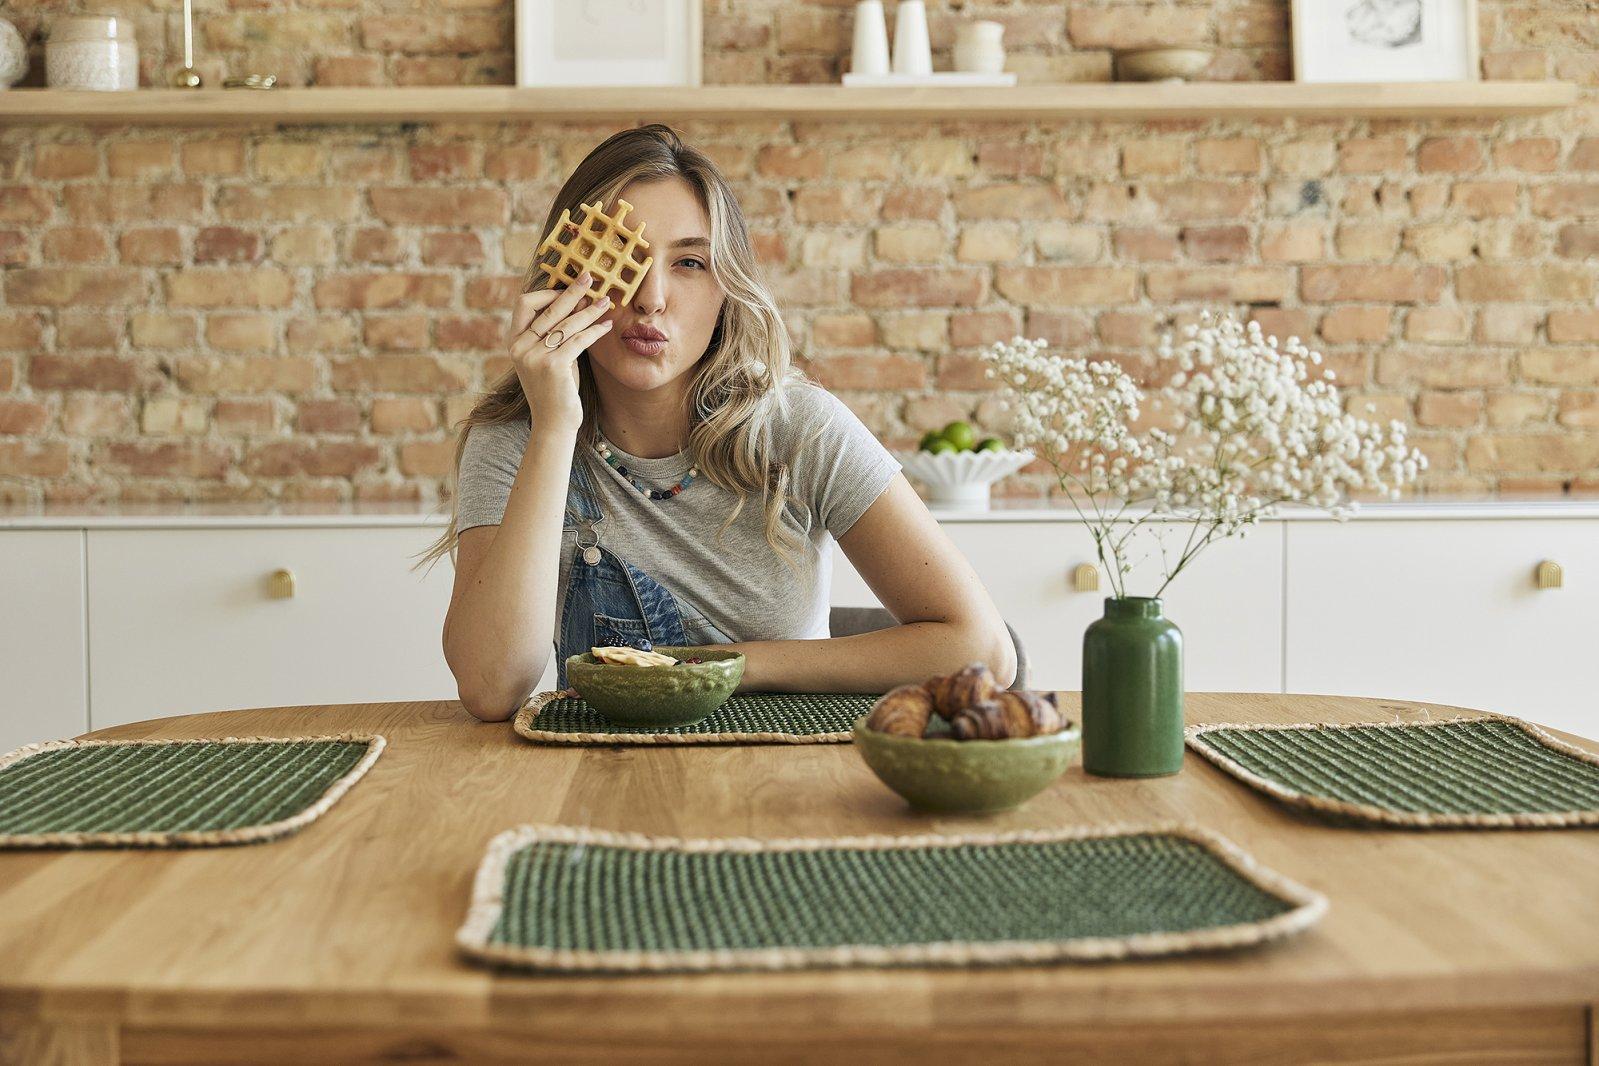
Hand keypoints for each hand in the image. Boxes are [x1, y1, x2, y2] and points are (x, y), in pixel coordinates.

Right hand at [508, 265, 611, 428]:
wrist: (553, 424)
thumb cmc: (555, 389)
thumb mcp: (546, 357)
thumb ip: (550, 333)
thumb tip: (573, 302)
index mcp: (514, 342)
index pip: (524, 303)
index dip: (546, 292)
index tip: (568, 287)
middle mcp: (519, 347)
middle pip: (548, 309)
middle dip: (571, 291)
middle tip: (590, 278)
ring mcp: (534, 357)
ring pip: (566, 323)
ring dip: (589, 310)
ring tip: (606, 301)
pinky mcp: (553, 366)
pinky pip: (579, 340)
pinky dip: (595, 331)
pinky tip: (607, 326)